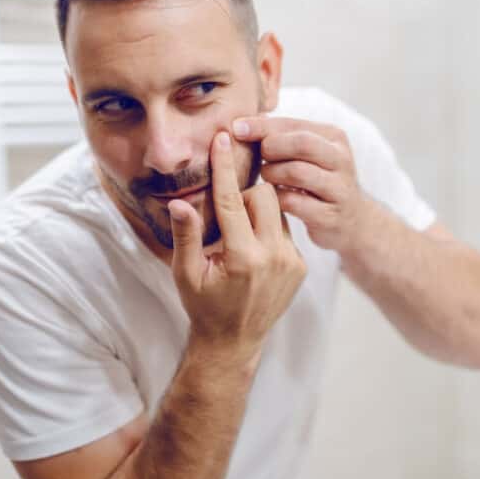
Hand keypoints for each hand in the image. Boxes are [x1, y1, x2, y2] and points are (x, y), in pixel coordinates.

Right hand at [168, 131, 306, 364]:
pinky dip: (268, 229)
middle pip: (264, 194)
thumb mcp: (186, 274)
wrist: (234, 341)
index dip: (225, 167)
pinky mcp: (301, 265)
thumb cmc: (203, 306)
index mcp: (243, 257)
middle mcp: (273, 256)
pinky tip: (253, 250)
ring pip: (278, 210)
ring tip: (239, 236)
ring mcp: (292, 261)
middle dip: (244, 193)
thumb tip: (179, 201)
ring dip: (257, 212)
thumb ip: (185, 235)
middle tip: (227, 213)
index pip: (232, 199)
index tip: (222, 138)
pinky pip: (285, 230)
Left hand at [233, 116, 367, 251]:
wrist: (353, 221)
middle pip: (301, 144)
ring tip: (266, 178)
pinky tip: (271, 198)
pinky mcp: (330, 216)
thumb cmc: (319, 180)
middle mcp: (341, 160)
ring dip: (272, 174)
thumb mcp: (309, 154)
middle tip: (259, 158)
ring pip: (298, 172)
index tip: (235, 128)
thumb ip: (282, 136)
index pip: (293, 124)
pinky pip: (295, 203)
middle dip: (271, 148)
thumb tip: (242, 124)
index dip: (262, 126)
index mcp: (334, 137)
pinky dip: (277, 199)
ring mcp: (339, 189)